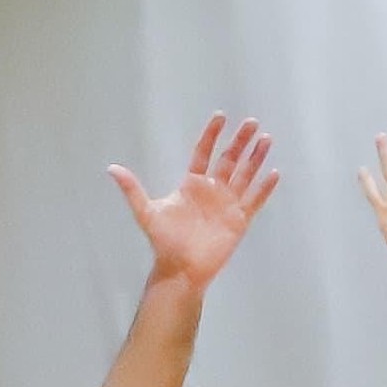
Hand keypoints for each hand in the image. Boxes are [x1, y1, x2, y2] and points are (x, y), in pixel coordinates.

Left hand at [113, 114, 279, 289]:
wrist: (181, 270)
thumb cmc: (165, 241)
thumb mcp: (147, 212)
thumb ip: (133, 190)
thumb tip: (112, 168)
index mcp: (193, 184)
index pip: (204, 153)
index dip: (211, 135)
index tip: (220, 117)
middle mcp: (212, 190)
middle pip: (229, 160)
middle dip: (241, 141)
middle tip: (251, 122)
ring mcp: (228, 204)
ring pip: (245, 176)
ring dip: (255, 158)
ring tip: (266, 139)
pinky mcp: (239, 220)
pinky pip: (255, 201)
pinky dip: (264, 188)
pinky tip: (274, 173)